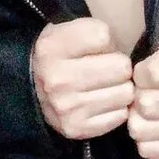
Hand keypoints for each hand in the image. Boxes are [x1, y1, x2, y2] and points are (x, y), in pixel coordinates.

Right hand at [31, 18, 133, 140]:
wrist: (33, 90)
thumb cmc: (61, 56)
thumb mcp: (68, 30)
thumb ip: (95, 30)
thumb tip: (125, 55)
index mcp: (53, 47)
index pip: (103, 36)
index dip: (106, 40)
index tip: (97, 47)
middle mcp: (57, 79)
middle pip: (121, 67)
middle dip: (119, 65)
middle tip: (107, 69)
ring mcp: (67, 107)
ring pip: (125, 92)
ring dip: (120, 88)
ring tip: (105, 86)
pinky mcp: (76, 128)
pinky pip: (120, 115)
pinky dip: (116, 109)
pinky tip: (103, 103)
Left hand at [126, 3, 158, 158]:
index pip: (157, 73)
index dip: (140, 74)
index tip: (138, 72)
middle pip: (151, 105)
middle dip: (137, 99)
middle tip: (138, 93)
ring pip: (149, 128)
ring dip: (136, 121)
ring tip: (139, 111)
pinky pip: (156, 150)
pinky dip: (145, 141)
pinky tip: (148, 129)